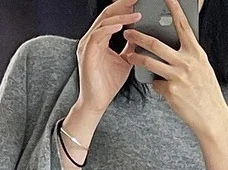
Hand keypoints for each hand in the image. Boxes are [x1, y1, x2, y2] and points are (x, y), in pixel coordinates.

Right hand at [77, 0, 141, 115]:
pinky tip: (121, 25)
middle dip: (123, 5)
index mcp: (99, 39)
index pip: (112, 17)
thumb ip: (130, 47)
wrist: (97, 102)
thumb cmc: (108, 84)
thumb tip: (141, 37)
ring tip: (135, 12)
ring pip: (104, 22)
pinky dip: (110, 28)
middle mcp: (92, 38)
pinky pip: (98, 35)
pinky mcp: (87, 52)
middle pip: (107, 14)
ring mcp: (88, 44)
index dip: (124, 7)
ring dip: (121, 16)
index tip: (138, 2)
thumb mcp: (125, 61)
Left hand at [124, 0, 227, 140]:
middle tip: (128, 33)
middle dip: (139, 37)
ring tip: (130, 56)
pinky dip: (156, 85)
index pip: (182, 26)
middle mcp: (187, 62)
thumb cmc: (207, 93)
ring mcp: (178, 77)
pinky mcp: (171, 92)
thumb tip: (173, 47)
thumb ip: (189, 56)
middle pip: (156, 44)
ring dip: (136, 58)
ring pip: (149, 63)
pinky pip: (156, 84)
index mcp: (196, 53)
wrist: (212, 118)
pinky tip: (163, 89)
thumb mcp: (202, 69)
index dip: (174, 8)